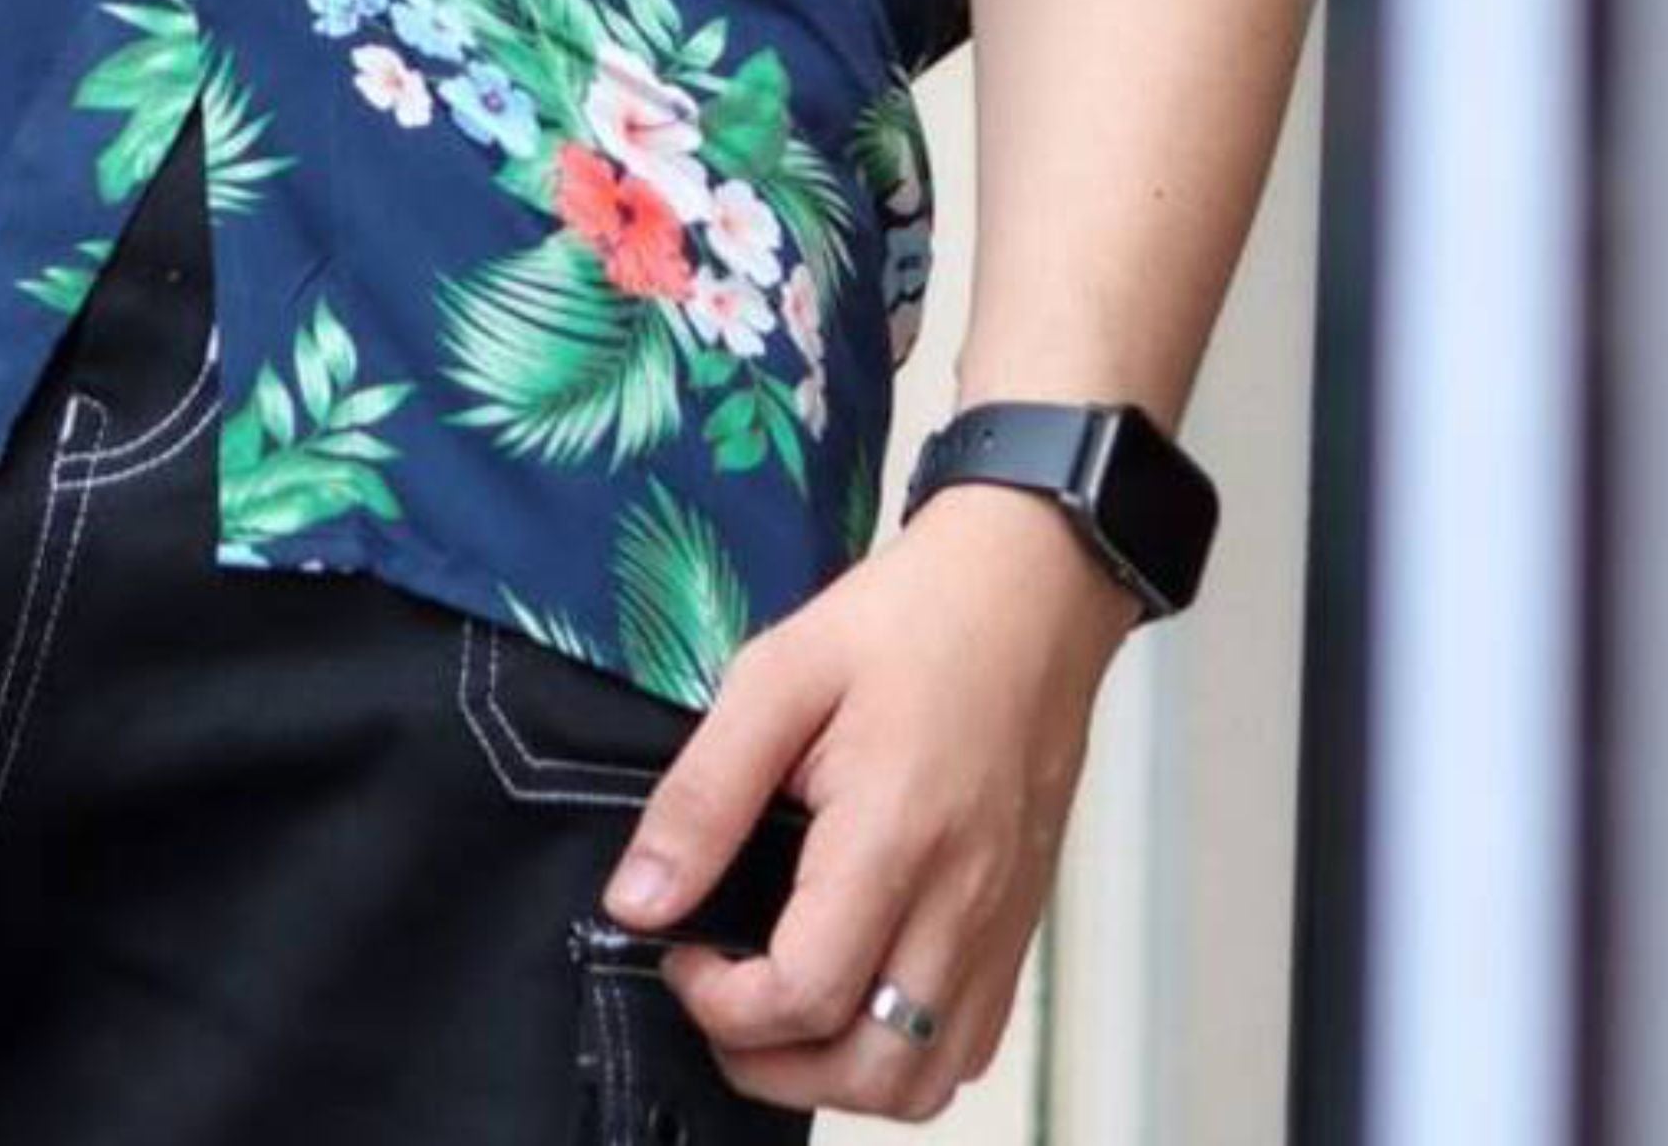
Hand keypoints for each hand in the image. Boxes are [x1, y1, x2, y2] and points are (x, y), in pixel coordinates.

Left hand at [595, 486, 1143, 1114]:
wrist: (1030, 589)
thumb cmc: (906, 619)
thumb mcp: (777, 674)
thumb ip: (703, 795)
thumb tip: (637, 901)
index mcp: (894, 836)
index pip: (806, 993)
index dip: (721, 1003)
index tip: (681, 948)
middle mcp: (961, 902)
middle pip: (873, 1071)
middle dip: (773, 1066)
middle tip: (718, 998)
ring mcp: (1001, 924)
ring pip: (928, 1078)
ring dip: (840, 1076)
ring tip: (778, 1012)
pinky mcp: (1020, 924)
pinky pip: (970, 1043)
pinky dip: (905, 1055)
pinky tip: (854, 996)